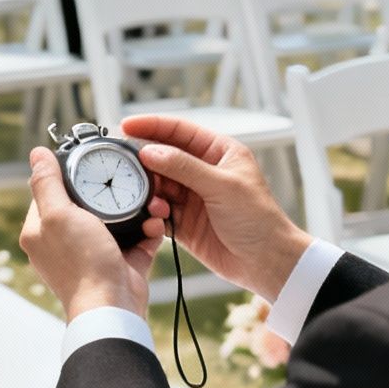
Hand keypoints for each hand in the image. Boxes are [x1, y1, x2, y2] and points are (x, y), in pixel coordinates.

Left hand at [20, 148, 166, 317]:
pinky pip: (136, 238)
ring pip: (116, 219)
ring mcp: (93, 252)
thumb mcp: (59, 215)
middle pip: (87, 203)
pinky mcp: (120, 262)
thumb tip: (36, 154)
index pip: (49, 192)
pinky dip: (148, 230)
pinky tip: (155, 223)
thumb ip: (47, 183)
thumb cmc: (82, 264)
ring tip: (149, 201)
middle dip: (110, 191)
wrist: (112, 306)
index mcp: (41, 231)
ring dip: (135, 209)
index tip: (89, 162)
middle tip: (127, 178)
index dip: (67, 175)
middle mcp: (64, 242)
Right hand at [120, 114, 309, 299]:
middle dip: (143, 161)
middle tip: (122, 163)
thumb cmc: (258, 219)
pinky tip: (154, 218)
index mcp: (218, 152)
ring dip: (148, 191)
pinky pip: (158, 212)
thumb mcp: (222, 186)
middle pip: (163, 157)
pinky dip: (152, 214)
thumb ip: (184, 167)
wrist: (266, 262)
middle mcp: (203, 172)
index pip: (180, 131)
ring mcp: (192, 197)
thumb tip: (150, 151)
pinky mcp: (184, 223)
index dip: (152, 125)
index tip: (126, 125)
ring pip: (158, 185)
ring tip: (148, 199)